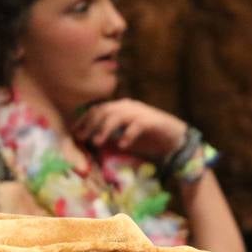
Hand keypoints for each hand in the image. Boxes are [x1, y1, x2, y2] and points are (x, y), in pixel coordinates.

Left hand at [73, 99, 187, 162]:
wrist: (176, 138)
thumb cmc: (150, 138)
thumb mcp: (126, 136)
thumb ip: (112, 136)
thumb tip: (92, 141)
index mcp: (121, 107)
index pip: (97, 109)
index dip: (84, 120)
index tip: (75, 132)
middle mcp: (128, 106)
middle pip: (104, 110)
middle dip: (91, 124)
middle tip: (82, 138)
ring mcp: (140, 112)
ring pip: (117, 116)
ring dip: (104, 129)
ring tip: (97, 142)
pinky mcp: (152, 121)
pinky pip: (136, 126)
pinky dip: (127, 135)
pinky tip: (121, 145)